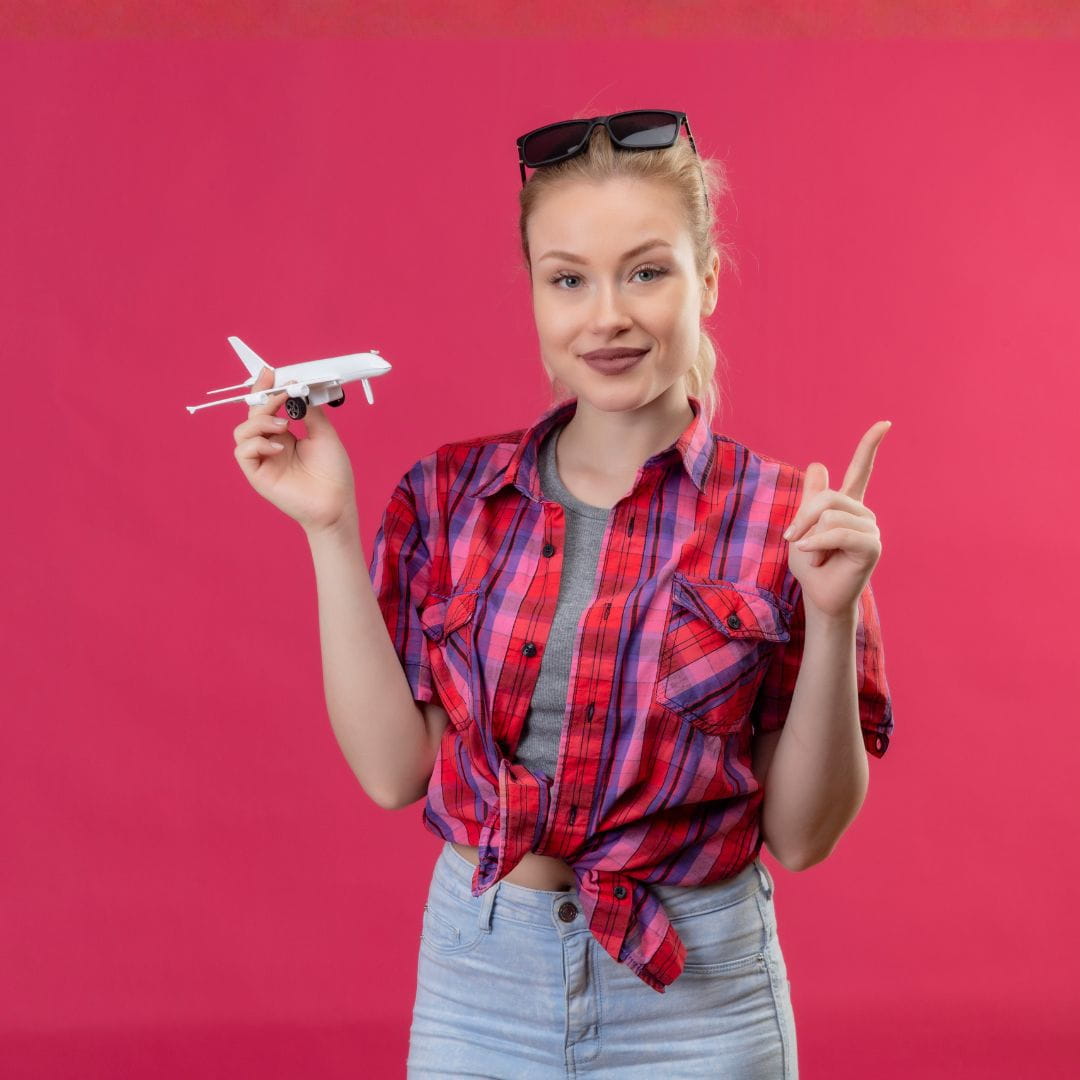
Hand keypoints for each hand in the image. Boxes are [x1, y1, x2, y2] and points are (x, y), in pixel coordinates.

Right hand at [232, 365, 356, 532]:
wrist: (336, 503)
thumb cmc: (332, 473)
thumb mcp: (324, 434)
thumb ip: (309, 411)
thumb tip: (298, 390)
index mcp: (284, 434)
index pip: (267, 407)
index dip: (264, 389)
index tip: (270, 372)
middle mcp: (270, 444)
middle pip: (252, 415)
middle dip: (263, 399)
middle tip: (281, 392)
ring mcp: (262, 459)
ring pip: (242, 431)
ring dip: (260, 422)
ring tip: (284, 426)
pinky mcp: (257, 475)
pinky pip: (243, 453)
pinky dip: (257, 444)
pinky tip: (279, 447)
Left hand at [781, 421, 891, 619]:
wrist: (818, 597)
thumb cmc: (810, 565)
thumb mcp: (802, 528)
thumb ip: (810, 499)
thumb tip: (818, 464)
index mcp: (847, 506)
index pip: (861, 470)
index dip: (870, 446)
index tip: (885, 424)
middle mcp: (863, 513)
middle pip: (827, 497)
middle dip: (802, 519)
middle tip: (793, 540)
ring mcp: (871, 529)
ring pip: (830, 515)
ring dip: (809, 538)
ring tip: (812, 557)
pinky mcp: (872, 546)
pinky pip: (838, 533)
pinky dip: (817, 544)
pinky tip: (813, 557)